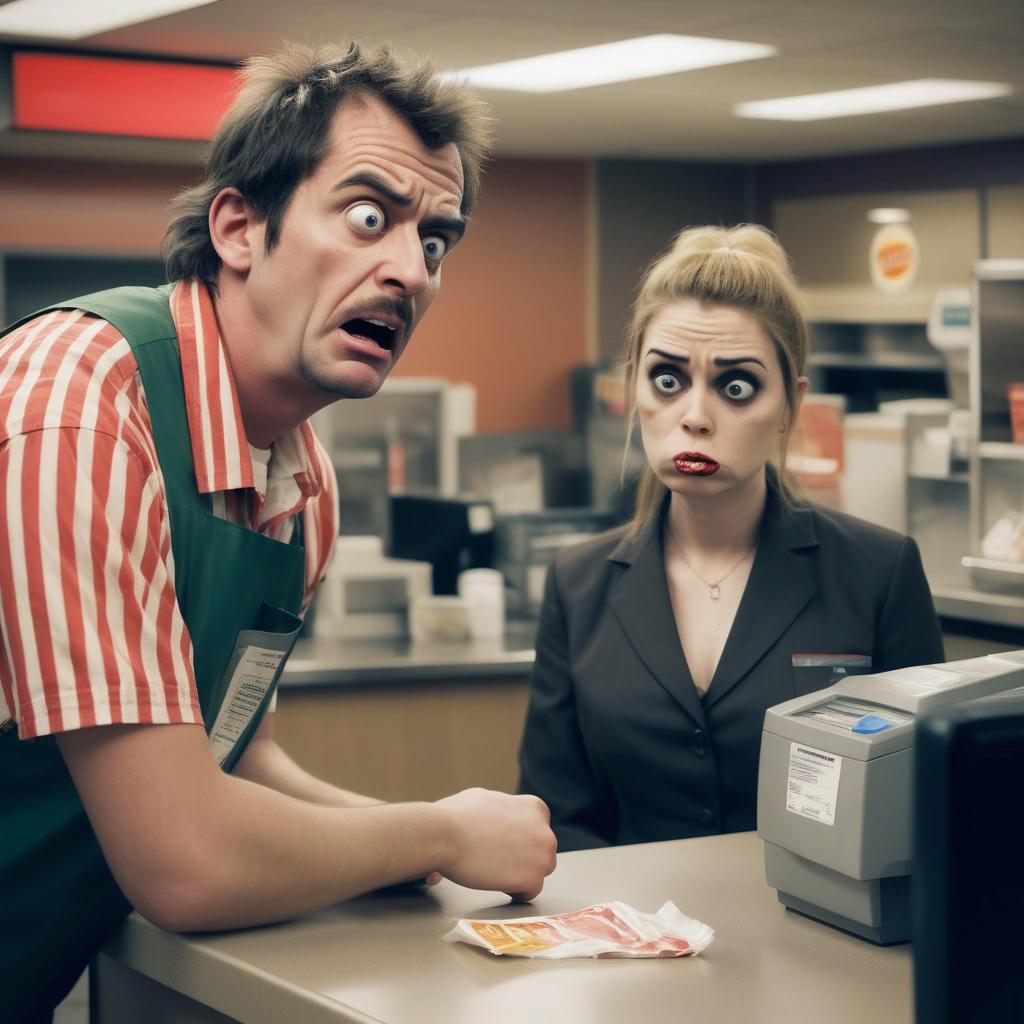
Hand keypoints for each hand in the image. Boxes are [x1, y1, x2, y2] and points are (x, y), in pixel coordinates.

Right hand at [433, 788, 556, 900]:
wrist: (445, 834)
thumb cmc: (457, 816)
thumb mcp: (485, 798)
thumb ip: (503, 809)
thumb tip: (499, 816)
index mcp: (534, 808)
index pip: (538, 829)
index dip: (521, 838)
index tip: (506, 844)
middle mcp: (544, 830)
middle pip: (542, 851)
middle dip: (524, 857)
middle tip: (499, 860)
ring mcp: (541, 856)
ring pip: (540, 871)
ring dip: (523, 874)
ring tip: (497, 872)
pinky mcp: (532, 879)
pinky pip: (531, 892)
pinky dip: (516, 892)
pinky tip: (498, 884)